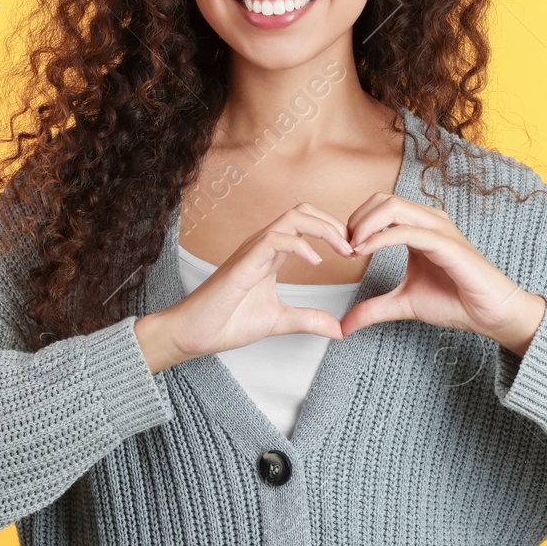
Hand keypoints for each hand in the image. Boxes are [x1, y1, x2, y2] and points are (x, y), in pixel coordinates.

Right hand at [146, 203, 358, 364]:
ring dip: (323, 229)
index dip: (333, 232)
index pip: (305, 224)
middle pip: (303, 211)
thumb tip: (339, 329)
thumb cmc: (226, 322)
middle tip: (354, 248)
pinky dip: (300, 246)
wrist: (192, 334)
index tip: (353, 253)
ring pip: (292, 217)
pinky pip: (274, 239)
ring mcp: (251, 250)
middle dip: (334, 224)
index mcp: (270, 254)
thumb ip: (307, 320)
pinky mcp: (243, 263)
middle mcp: (262, 245)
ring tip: (343, 250)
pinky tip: (315, 263)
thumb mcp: (277, 321)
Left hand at [338, 193, 546, 352]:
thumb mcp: (403, 304)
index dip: (355, 223)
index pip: (380, 206)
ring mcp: (439, 229)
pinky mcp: (447, 243)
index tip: (343, 250)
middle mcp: (429, 221)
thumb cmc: (455, 302)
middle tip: (344, 247)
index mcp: (419, 227)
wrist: (490, 314)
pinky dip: (381, 238)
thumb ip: (373, 309)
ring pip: (393, 207)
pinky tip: (365, 252)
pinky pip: (408, 231)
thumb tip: (343, 325)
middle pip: (383, 199)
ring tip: (353, 249)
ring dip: (365, 225)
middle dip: (356, 220)